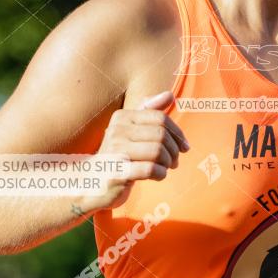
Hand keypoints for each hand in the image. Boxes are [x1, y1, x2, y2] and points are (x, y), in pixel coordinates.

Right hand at [83, 91, 189, 211]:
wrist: (93, 182)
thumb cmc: (119, 155)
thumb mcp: (132, 130)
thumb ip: (150, 111)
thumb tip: (170, 95)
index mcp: (122, 117)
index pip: (160, 118)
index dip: (178, 133)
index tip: (184, 147)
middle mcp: (116, 130)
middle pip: (161, 135)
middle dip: (174, 151)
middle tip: (174, 161)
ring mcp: (115, 151)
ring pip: (157, 152)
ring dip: (168, 163)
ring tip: (165, 168)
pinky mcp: (117, 172)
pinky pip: (151, 169)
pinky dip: (161, 174)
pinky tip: (157, 176)